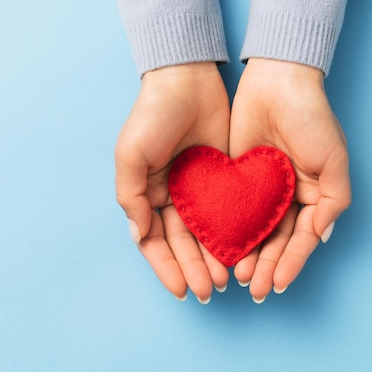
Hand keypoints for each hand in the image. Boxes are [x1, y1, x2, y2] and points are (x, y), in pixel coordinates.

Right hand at [115, 63, 230, 302]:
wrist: (188, 79)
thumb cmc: (152, 115)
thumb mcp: (130, 154)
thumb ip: (131, 197)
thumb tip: (140, 236)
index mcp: (146, 195)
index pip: (155, 242)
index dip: (166, 268)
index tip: (181, 290)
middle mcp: (172, 197)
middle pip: (182, 244)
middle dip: (193, 269)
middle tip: (209, 292)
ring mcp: (198, 190)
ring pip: (206, 234)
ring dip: (213, 259)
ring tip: (226, 280)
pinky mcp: (224, 178)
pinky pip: (228, 213)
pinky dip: (231, 234)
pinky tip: (241, 252)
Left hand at [229, 58, 351, 301]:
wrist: (277, 80)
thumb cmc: (312, 118)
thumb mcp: (334, 160)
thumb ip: (333, 201)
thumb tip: (320, 238)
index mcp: (312, 196)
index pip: (301, 239)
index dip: (291, 263)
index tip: (277, 284)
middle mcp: (286, 197)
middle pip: (276, 241)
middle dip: (266, 266)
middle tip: (253, 288)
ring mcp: (260, 189)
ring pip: (253, 232)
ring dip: (248, 256)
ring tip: (237, 277)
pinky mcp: (236, 178)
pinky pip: (231, 210)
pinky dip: (228, 232)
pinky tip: (220, 250)